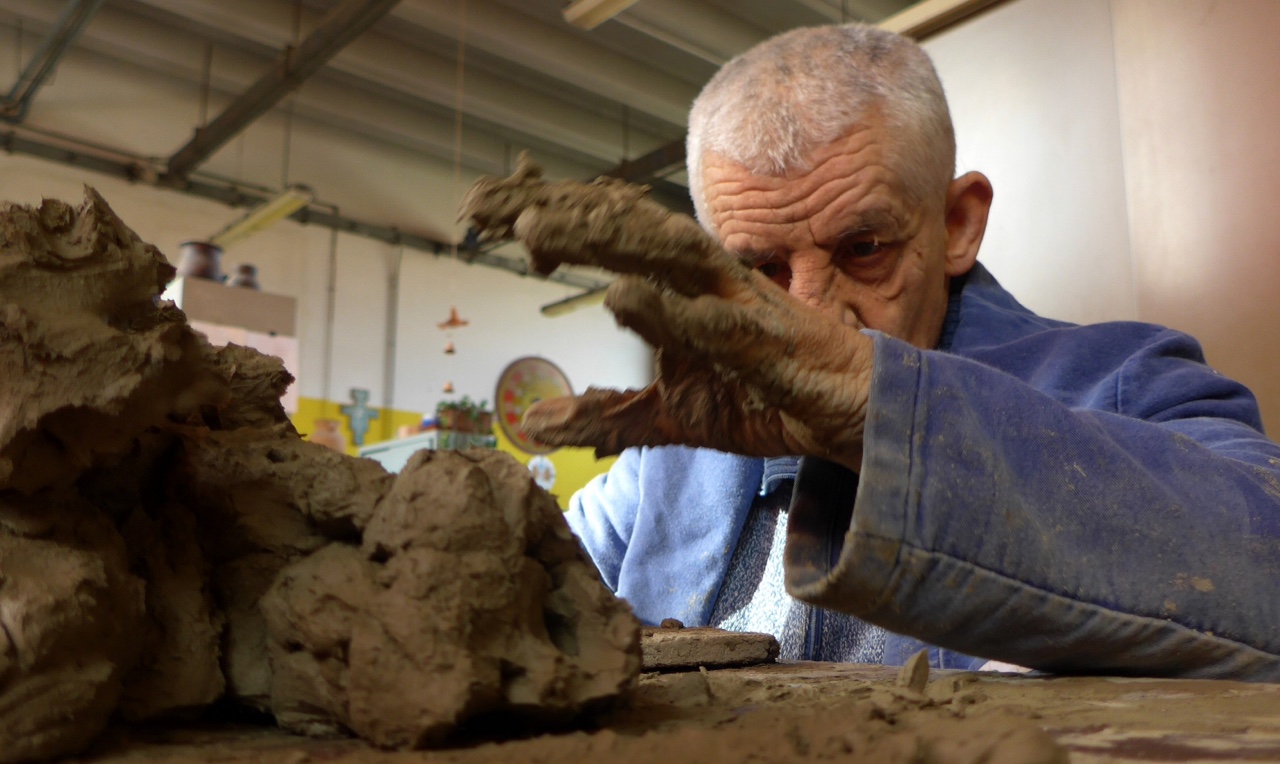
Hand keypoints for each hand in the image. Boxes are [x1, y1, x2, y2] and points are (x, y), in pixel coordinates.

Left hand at [461, 158, 873, 471]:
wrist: (845, 417)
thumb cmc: (762, 398)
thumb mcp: (670, 416)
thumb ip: (607, 416)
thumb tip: (534, 424)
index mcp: (676, 283)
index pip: (605, 233)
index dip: (546, 216)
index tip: (479, 212)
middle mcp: (702, 278)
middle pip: (623, 226)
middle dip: (555, 210)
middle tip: (484, 207)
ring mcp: (736, 303)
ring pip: (665, 253)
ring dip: (601, 238)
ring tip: (539, 232)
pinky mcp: (769, 341)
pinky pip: (716, 321)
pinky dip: (669, 310)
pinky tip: (623, 297)